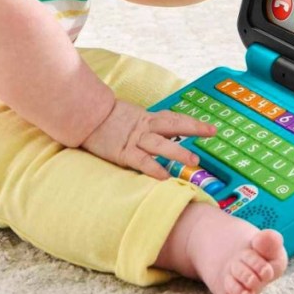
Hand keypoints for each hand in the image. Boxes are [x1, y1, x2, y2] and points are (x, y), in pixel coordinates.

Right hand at [81, 100, 216, 179]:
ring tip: (194, 160)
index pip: (173, 119)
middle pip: (173, 125)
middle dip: (193, 128)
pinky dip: (153, 168)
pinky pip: (141, 161)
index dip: (192, 122)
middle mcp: (143, 127)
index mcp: (146, 118)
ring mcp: (133, 139)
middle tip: (212, 132)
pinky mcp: (122, 153)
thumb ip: (144, 125)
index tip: (210, 128)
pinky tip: (165, 176)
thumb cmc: (104, 121)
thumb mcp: (129, 119)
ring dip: (177, 151)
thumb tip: (161, 134)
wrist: (81, 117)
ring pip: (160, 144)